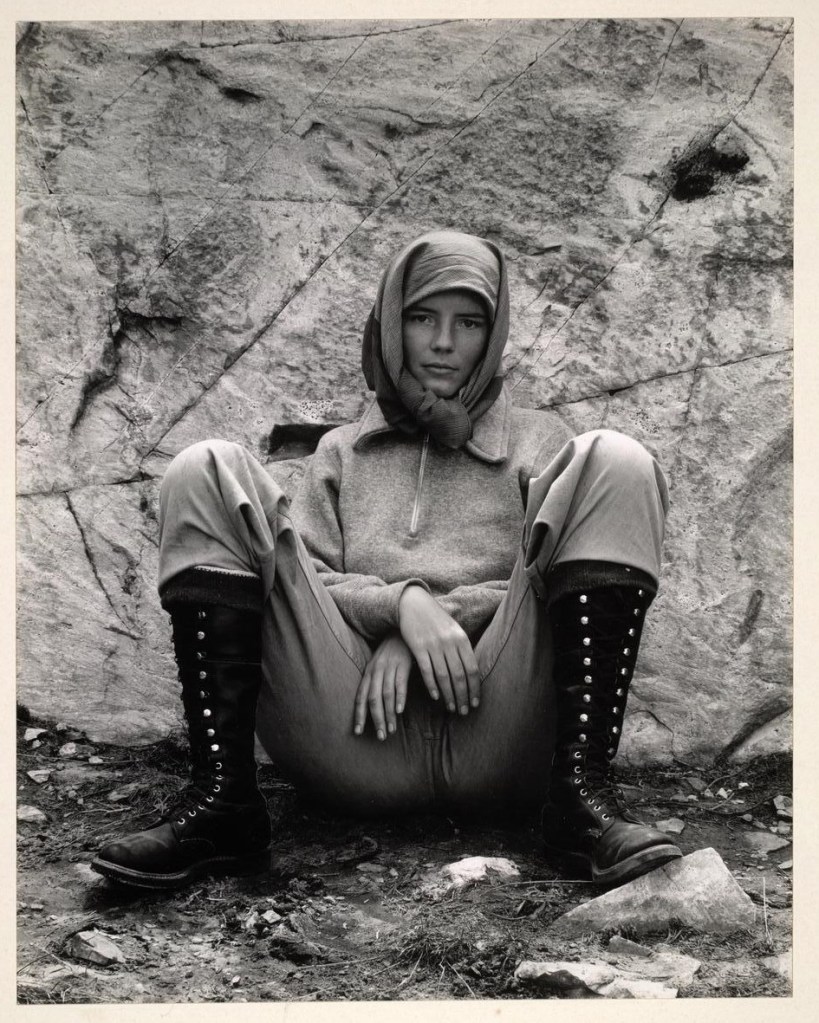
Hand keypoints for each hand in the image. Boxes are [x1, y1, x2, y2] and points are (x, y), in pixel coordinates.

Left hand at [354, 632, 413, 740]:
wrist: (402, 630)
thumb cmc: (391, 651)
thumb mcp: (379, 665)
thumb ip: (375, 682)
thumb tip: (373, 704)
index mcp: (368, 672)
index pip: (360, 697)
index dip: (359, 715)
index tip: (358, 732)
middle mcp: (376, 671)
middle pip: (373, 699)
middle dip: (375, 719)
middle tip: (380, 736)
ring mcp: (389, 667)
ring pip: (386, 695)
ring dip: (388, 714)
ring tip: (392, 729)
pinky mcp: (403, 664)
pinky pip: (400, 684)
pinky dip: (399, 698)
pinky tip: (400, 711)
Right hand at [398, 585, 480, 714]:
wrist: (414, 604)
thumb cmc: (436, 620)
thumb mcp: (454, 630)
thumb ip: (462, 649)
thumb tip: (472, 672)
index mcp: (462, 639)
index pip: (472, 669)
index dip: (475, 688)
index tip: (475, 703)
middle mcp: (449, 643)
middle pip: (459, 675)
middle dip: (463, 696)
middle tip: (463, 712)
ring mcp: (433, 645)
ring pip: (444, 676)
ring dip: (449, 694)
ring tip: (451, 708)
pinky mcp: (418, 647)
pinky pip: (427, 670)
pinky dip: (432, 685)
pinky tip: (435, 696)